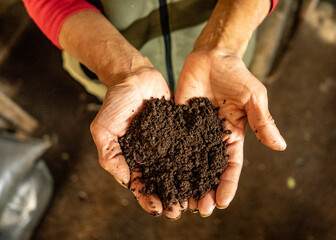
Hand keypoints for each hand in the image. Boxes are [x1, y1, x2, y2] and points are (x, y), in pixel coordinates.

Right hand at [90, 68, 185, 217]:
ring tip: (196, 198)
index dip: (148, 198)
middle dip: (171, 196)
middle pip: (162, 181)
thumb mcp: (103, 129)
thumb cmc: (115, 102)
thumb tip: (126, 181)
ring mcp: (167, 144)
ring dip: (187, 185)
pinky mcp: (180, 132)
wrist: (135, 77)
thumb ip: (110, 155)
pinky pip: (190, 148)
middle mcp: (152, 155)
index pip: (140, 184)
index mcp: (132, 158)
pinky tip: (206, 172)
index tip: (158, 208)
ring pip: (178, 169)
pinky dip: (198, 161)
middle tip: (181, 209)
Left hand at [175, 49, 286, 216]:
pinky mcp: (178, 123)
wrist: (212, 57)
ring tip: (181, 200)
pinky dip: (169, 160)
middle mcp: (213, 138)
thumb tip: (280, 147)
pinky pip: (174, 143)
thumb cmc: (236, 75)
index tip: (222, 202)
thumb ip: (263, 121)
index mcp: (233, 136)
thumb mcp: (253, 97)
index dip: (228, 185)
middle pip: (210, 169)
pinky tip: (163, 174)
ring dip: (187, 181)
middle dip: (206, 190)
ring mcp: (194, 132)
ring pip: (190, 161)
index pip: (232, 166)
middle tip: (200, 209)